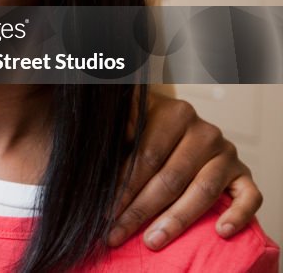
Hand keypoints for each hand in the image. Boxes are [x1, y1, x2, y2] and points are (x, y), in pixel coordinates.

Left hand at [108, 93, 261, 249]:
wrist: (179, 123)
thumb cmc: (148, 127)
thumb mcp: (131, 117)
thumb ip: (122, 125)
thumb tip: (116, 141)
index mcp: (175, 114)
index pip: (147, 157)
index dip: (125, 186)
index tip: (107, 211)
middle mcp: (205, 132)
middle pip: (171, 178)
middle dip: (141, 209)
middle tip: (119, 232)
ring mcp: (227, 154)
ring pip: (203, 191)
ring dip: (176, 221)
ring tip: (153, 241)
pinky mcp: (244, 174)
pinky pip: (250, 197)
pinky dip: (238, 215)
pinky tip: (221, 231)